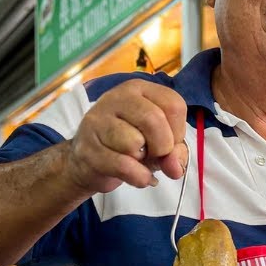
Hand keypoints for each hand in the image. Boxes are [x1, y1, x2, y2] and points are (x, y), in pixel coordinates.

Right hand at [66, 80, 188, 193]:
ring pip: (134, 142)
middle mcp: (117, 98)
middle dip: (162, 146)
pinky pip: (122, 165)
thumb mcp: (161, 144)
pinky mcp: (86, 147)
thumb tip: (175, 168)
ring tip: (136, 158)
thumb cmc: (131, 146)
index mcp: (140, 89)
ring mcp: (97, 121)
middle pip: (154, 120)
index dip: (178, 131)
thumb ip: (177, 153)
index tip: (169, 141)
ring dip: (143, 160)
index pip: (174, 105)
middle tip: (154, 154)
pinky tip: (135, 175)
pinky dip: (137, 176)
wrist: (89, 162)